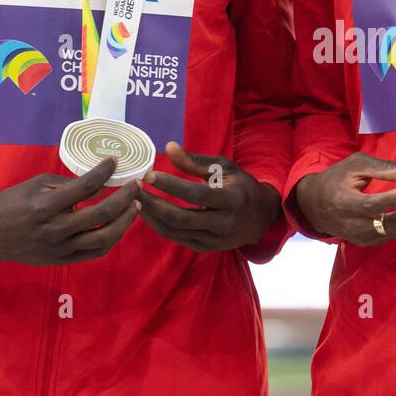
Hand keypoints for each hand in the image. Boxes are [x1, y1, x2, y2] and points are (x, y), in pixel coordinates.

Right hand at [0, 157, 141, 265]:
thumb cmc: (13, 203)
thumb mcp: (37, 185)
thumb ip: (70, 185)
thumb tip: (102, 182)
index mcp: (44, 206)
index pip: (84, 187)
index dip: (104, 173)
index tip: (115, 162)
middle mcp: (54, 230)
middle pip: (101, 215)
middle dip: (125, 198)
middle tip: (136, 185)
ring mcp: (59, 249)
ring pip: (104, 238)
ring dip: (125, 221)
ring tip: (135, 206)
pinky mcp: (62, 261)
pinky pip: (96, 252)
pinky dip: (113, 238)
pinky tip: (121, 224)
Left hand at [137, 141, 280, 251]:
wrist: (260, 218)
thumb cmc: (241, 185)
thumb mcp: (224, 167)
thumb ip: (195, 161)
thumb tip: (168, 147)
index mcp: (232, 199)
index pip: (197, 195)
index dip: (172, 185)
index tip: (149, 175)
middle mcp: (224, 224)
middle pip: (181, 218)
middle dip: (154, 204)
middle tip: (134, 190)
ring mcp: (214, 240)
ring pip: (175, 231)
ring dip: (152, 216)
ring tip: (135, 200)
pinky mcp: (206, 248)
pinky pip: (177, 238)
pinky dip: (159, 226)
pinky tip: (147, 213)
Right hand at [294, 151, 395, 246]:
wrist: (313, 205)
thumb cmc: (334, 180)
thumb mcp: (354, 165)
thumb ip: (382, 167)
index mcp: (344, 203)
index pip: (371, 205)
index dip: (393, 199)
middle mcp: (353, 225)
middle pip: (391, 224)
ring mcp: (361, 237)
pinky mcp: (368, 242)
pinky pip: (395, 233)